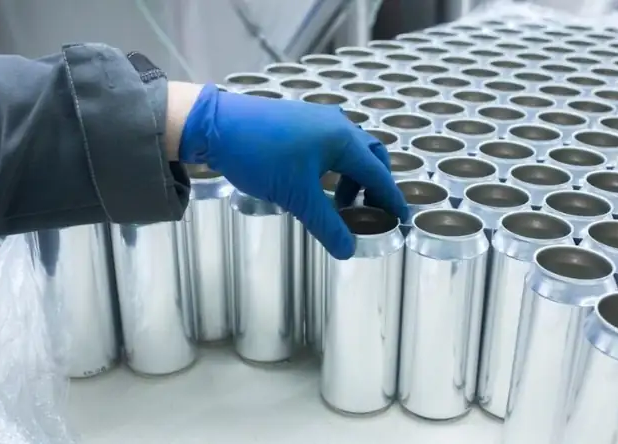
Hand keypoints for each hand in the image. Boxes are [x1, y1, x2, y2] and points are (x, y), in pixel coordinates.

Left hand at [178, 83, 407, 258]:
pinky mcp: (299, 122)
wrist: (216, 125)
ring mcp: (317, 121)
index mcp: (343, 140)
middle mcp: (336, 126)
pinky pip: (330, 146)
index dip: (391, 198)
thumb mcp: (296, 197)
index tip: (402, 217)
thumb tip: (348, 250)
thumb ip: (326, 225)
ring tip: (339, 204)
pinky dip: (334, 168)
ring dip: (352, 178)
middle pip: (370, 157)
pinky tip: (316, 185)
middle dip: (374, 185)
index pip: (378, 174)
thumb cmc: (259, 156)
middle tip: (370, 211)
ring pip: (349, 151)